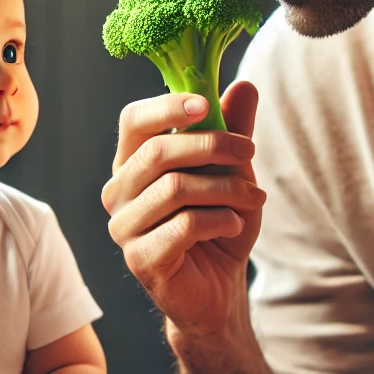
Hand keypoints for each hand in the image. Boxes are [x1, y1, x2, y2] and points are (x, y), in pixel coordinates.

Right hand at [102, 83, 264, 340]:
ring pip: (174, 188)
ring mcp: (123, 227)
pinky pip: (183, 226)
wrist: (219, 288)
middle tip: (249, 152)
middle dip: (211, 146)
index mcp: (132, 162)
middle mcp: (118, 191)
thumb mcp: (233, 172)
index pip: (134, 121)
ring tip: (255, 199)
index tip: (207, 105)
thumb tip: (245, 85)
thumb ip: (232, 130)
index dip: (167, 107)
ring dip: (225, 189)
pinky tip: (235, 225)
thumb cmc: (219, 223)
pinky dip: (219, 220)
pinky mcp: (139, 259)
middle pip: (157, 152)